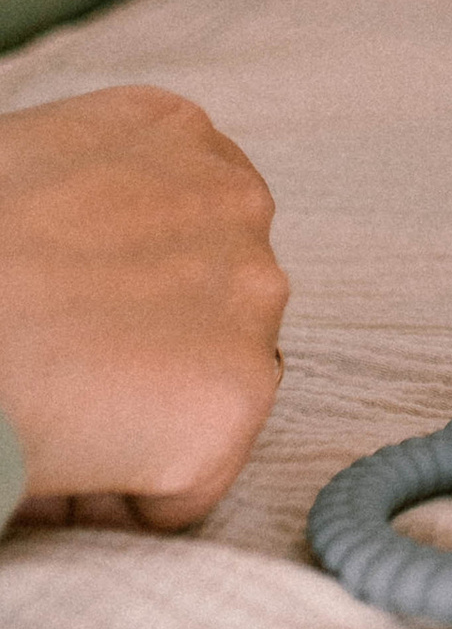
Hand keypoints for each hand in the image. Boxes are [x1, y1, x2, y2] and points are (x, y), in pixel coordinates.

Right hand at [0, 87, 288, 528]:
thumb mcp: (10, 165)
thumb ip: (69, 188)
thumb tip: (67, 259)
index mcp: (169, 132)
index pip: (177, 218)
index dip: (117, 288)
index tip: (62, 311)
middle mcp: (235, 200)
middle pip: (206, 304)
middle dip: (138, 351)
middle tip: (49, 370)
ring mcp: (250, 297)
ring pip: (203, 391)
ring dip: (136, 424)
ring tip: (47, 415)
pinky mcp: (236, 396)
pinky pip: (190, 483)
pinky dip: (128, 497)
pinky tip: (59, 464)